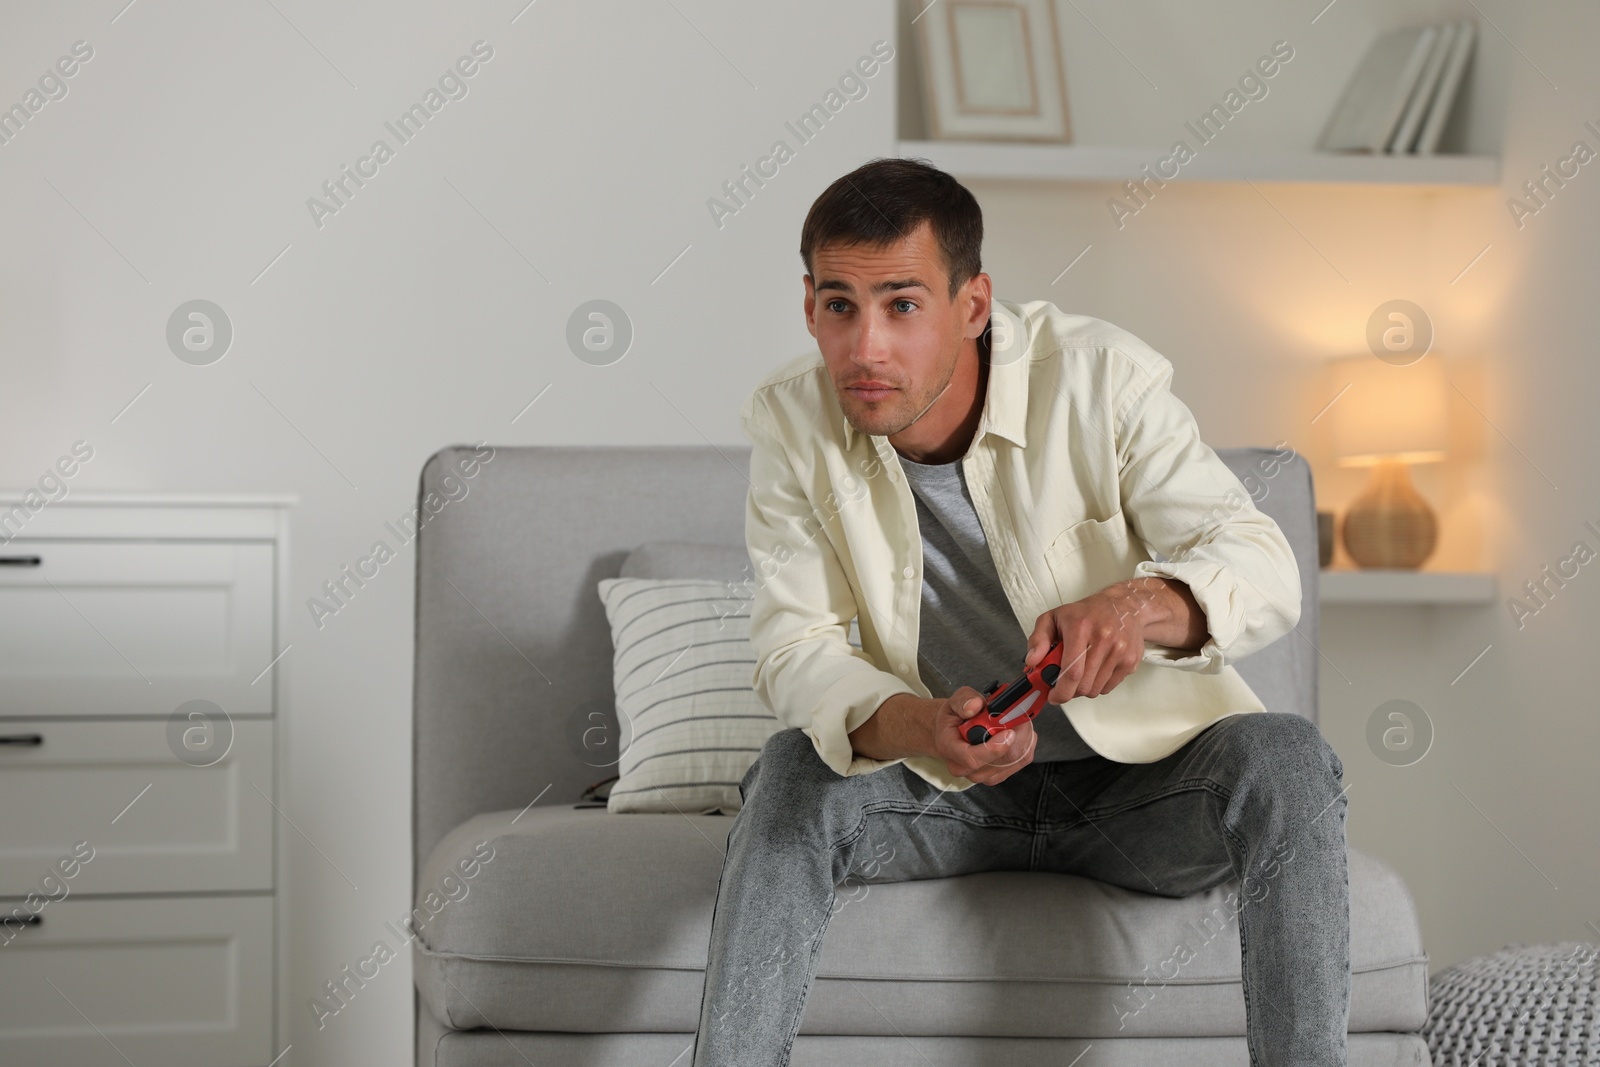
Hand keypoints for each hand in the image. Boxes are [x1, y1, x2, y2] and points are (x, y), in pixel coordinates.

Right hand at [930, 686, 1035, 785]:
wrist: (952, 733)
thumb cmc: (953, 719)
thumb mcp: (953, 702)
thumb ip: (963, 700)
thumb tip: (974, 706)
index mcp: (949, 749)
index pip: (972, 758)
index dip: (994, 747)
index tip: (1009, 731)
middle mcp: (964, 767)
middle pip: (1000, 761)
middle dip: (1016, 736)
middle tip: (1020, 715)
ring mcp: (981, 775)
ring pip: (1014, 761)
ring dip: (1022, 738)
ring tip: (1017, 720)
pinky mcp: (996, 775)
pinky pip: (1019, 762)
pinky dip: (1025, 745)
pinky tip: (1020, 732)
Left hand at [1025, 584, 1150, 702]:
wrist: (1125, 606)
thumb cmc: (1087, 613)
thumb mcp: (1054, 617)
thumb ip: (1038, 639)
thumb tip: (1032, 661)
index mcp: (1081, 628)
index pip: (1072, 672)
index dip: (1061, 691)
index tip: (1053, 696)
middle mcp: (1103, 639)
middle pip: (1083, 685)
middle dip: (1069, 691)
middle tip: (1064, 682)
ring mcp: (1119, 651)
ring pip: (1095, 690)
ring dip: (1083, 688)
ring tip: (1081, 670)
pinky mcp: (1130, 661)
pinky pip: (1108, 688)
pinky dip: (1098, 684)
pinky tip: (1095, 668)